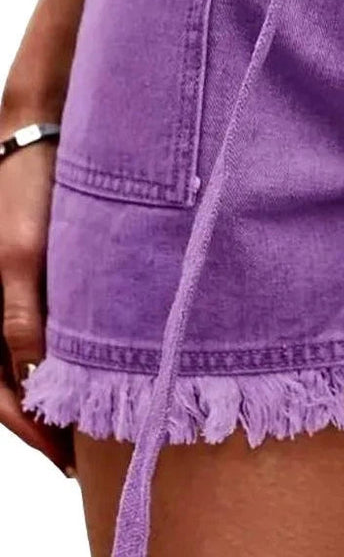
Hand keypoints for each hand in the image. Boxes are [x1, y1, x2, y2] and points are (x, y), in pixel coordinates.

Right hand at [0, 110, 73, 473]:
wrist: (39, 134)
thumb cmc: (23, 189)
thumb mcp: (21, 255)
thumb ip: (20, 318)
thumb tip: (32, 379)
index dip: (31, 428)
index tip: (66, 457)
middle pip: (7, 384)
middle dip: (41, 420)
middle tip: (81, 453)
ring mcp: (8, 291)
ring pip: (22, 362)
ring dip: (50, 392)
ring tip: (88, 420)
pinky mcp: (30, 274)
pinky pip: (36, 328)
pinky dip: (57, 355)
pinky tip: (87, 366)